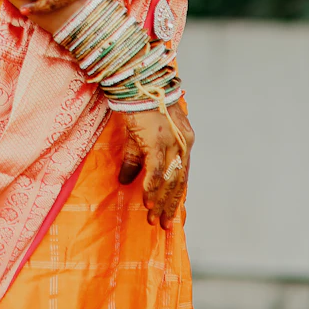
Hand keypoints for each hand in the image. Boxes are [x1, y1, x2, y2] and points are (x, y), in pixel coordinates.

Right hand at [118, 100, 194, 228]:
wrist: (139, 83)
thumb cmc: (139, 104)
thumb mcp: (139, 134)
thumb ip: (135, 159)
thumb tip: (125, 181)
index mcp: (183, 141)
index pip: (182, 174)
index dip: (176, 195)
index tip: (171, 214)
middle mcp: (183, 144)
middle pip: (179, 181)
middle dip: (170, 205)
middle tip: (163, 225)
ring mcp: (173, 143)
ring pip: (170, 180)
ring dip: (161, 202)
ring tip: (154, 219)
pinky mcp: (158, 141)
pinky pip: (157, 171)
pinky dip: (152, 187)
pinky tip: (147, 201)